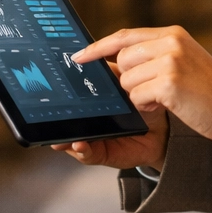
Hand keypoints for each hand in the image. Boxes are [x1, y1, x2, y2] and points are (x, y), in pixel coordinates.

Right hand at [52, 61, 170, 169]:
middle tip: (50, 117)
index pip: (68, 99)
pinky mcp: (101, 154)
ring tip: (60, 137)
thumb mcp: (122, 83)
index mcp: (91, 102)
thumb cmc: (142, 104)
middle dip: (55, 122)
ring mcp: (92, 139)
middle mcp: (88, 122)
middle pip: (64, 122)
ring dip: (63, 140)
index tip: (49, 91)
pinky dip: (82, 151)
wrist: (162, 128)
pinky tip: (80, 145)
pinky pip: (88, 154)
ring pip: (70, 141)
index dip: (57, 97)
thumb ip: (107, 72)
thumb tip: (88, 57)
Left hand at [71, 26, 211, 149]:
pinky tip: (168, 106)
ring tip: (166, 98)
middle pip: (122, 60)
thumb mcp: (183, 61)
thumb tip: (115, 62)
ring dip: (139, 95)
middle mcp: (170, 42)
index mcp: (172, 34)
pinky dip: (147, 107)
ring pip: (127, 81)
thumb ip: (154, 55)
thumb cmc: (209, 91)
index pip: (124, 36)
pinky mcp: (169, 83)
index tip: (78, 57)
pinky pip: (136, 97)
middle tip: (153, 92)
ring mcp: (170, 61)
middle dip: (129, 81)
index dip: (98, 47)